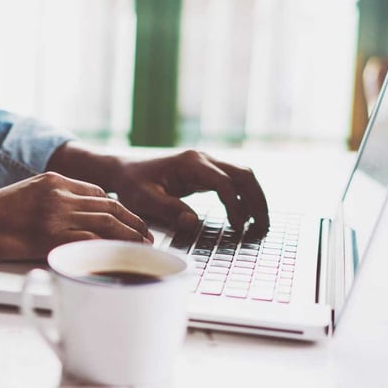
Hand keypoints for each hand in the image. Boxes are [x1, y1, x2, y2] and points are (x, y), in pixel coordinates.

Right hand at [0, 172, 151, 266]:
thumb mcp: (23, 196)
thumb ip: (49, 202)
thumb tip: (71, 219)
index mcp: (52, 180)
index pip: (97, 192)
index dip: (118, 208)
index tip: (128, 220)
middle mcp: (58, 193)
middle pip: (109, 206)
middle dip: (133, 221)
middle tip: (146, 235)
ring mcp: (55, 214)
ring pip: (107, 222)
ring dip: (130, 236)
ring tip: (143, 247)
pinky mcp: (50, 237)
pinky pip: (90, 241)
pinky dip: (110, 249)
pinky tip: (120, 257)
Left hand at [110, 150, 268, 232]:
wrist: (124, 171)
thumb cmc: (132, 184)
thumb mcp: (144, 199)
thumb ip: (168, 210)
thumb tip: (193, 223)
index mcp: (190, 163)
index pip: (224, 183)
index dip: (235, 206)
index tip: (238, 228)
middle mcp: (203, 159)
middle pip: (243, 174)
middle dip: (257, 201)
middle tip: (263, 228)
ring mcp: (206, 164)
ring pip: (242, 176)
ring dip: (254, 199)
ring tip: (260, 225)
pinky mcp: (205, 173)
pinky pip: (233, 182)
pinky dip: (243, 198)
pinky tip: (245, 218)